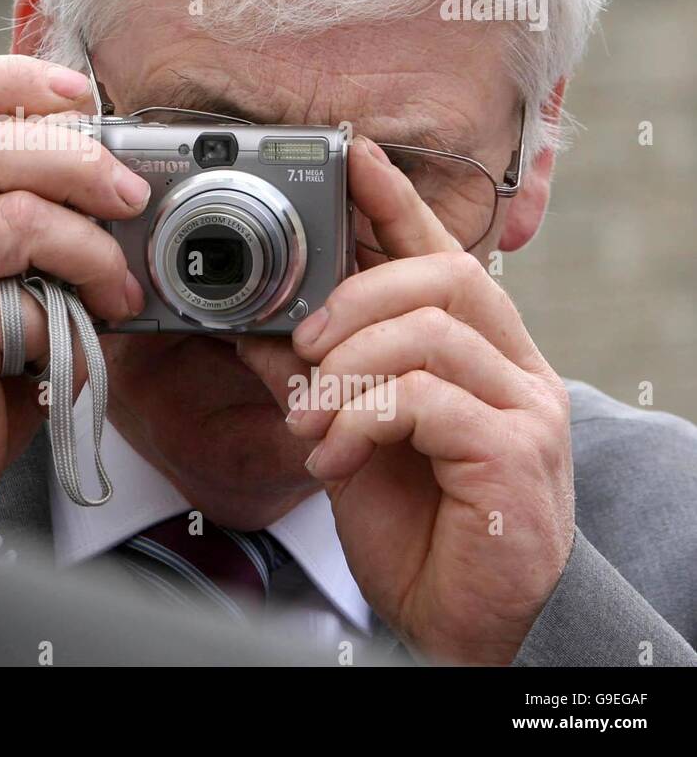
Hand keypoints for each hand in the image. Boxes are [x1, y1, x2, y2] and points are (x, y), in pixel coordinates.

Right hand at [0, 56, 149, 528]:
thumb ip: (26, 225)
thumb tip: (120, 186)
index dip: (16, 78)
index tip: (83, 99)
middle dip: (80, 160)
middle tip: (131, 196)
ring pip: (14, 213)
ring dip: (90, 246)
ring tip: (117, 286)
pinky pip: (23, 297)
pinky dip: (68, 317)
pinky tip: (71, 346)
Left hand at [239, 136, 574, 664]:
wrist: (460, 624)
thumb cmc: (415, 526)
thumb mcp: (349, 434)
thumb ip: (315, 374)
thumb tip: (255, 323)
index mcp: (477, 353)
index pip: (442, 252)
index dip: (397, 200)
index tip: (354, 155)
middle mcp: (514, 369)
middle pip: (443, 276)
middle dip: (356, 293)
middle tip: (304, 343)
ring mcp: (525, 409)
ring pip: (429, 333)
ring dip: (347, 368)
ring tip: (310, 418)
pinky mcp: (516, 455)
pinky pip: (425, 399)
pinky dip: (361, 419)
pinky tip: (335, 459)